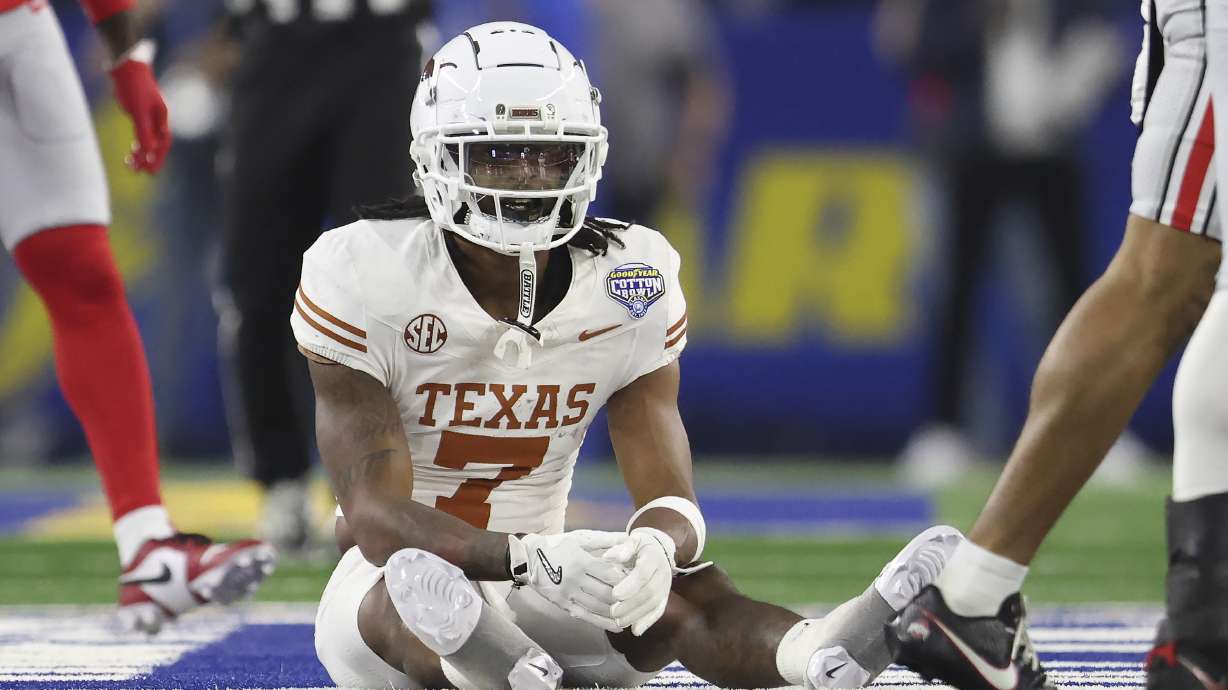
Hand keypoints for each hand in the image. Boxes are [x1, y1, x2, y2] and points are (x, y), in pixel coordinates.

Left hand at [109, 49, 169, 174]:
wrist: (126, 66)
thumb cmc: (134, 87)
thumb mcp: (138, 112)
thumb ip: (144, 132)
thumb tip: (148, 152)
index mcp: (161, 118)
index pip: (163, 144)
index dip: (157, 158)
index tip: (150, 172)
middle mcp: (157, 118)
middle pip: (157, 144)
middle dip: (150, 158)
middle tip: (140, 171)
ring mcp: (147, 114)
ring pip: (148, 138)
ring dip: (141, 152)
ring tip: (130, 162)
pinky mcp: (137, 110)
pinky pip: (140, 131)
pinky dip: (137, 142)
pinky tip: (131, 147)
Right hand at [510, 530, 629, 631]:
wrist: (528, 559)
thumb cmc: (558, 545)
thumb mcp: (580, 538)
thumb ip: (604, 540)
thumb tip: (627, 537)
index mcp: (582, 561)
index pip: (609, 574)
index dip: (626, 580)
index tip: (638, 582)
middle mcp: (576, 579)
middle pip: (605, 592)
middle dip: (624, 598)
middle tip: (639, 601)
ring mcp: (569, 594)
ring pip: (597, 606)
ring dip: (616, 613)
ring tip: (632, 616)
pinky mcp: (563, 604)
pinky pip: (585, 615)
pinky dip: (601, 622)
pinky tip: (615, 625)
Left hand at [603, 527, 674, 635]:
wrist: (660, 549)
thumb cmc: (640, 545)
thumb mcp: (633, 540)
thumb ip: (622, 548)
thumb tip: (608, 557)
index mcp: (653, 558)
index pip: (643, 574)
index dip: (629, 585)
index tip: (614, 594)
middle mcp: (663, 573)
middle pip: (649, 592)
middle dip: (631, 604)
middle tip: (613, 612)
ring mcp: (666, 587)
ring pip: (654, 604)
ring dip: (636, 615)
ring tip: (619, 622)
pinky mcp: (665, 597)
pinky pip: (658, 611)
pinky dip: (647, 622)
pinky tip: (635, 631)